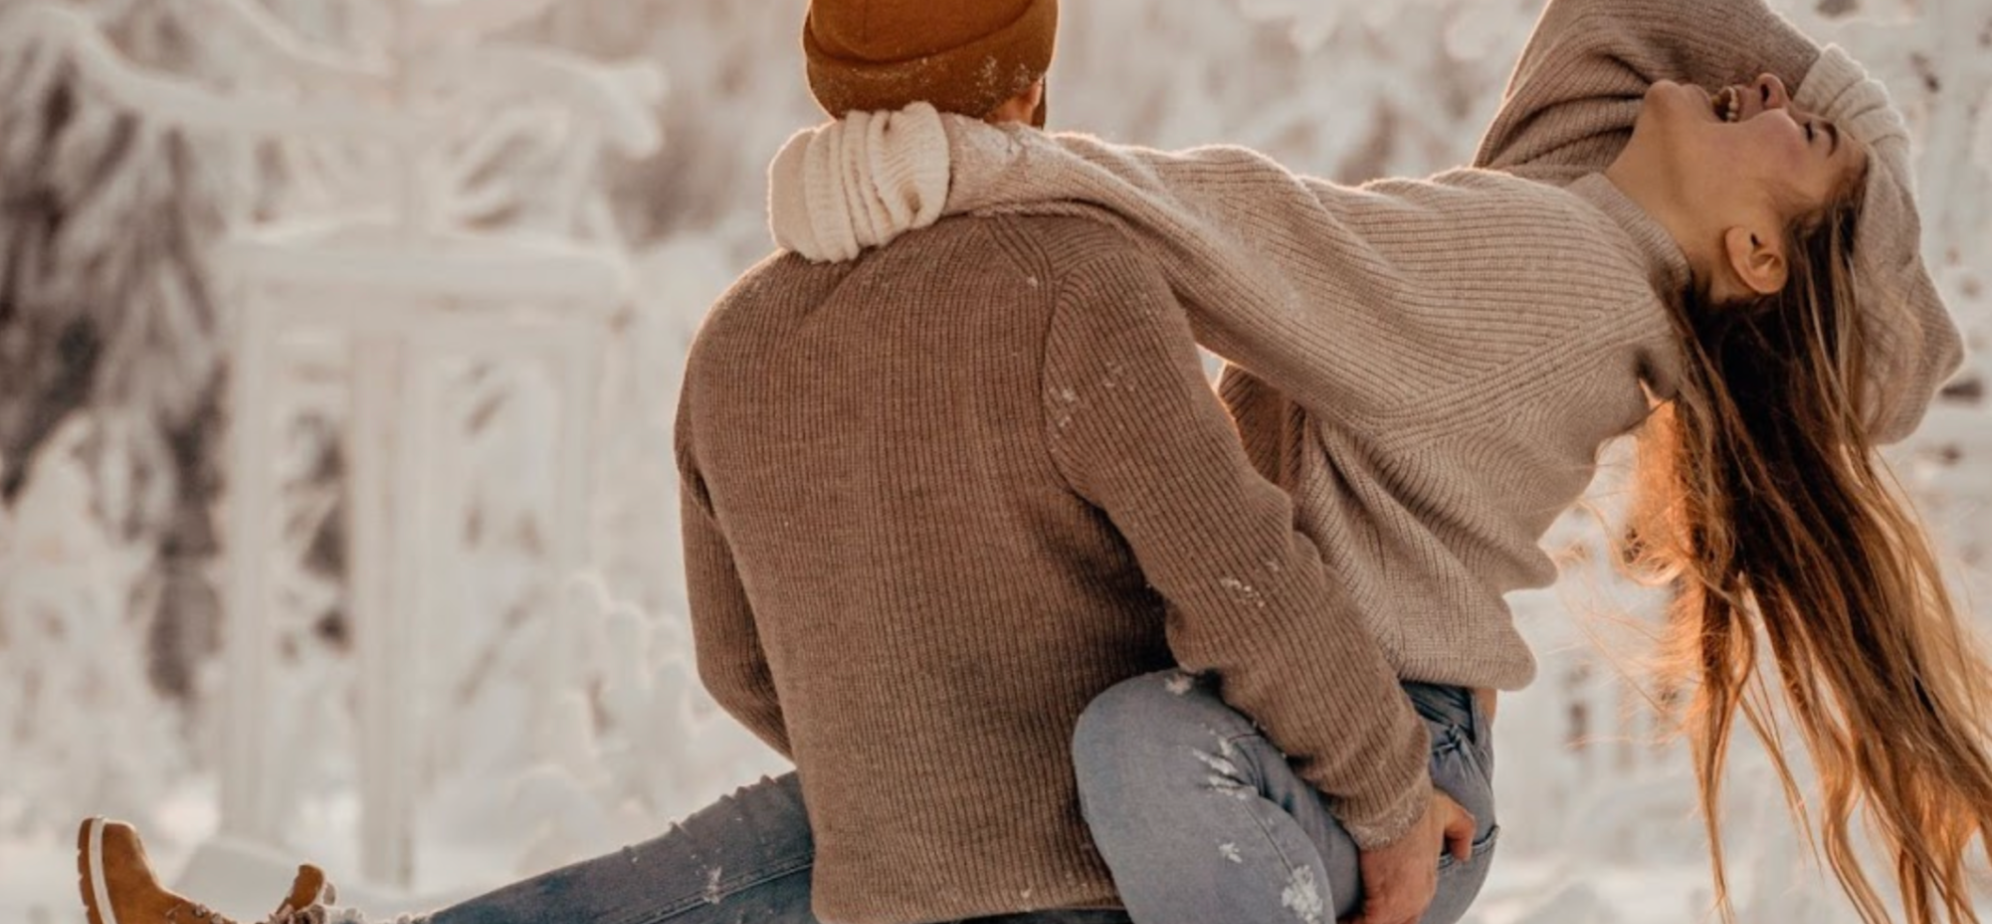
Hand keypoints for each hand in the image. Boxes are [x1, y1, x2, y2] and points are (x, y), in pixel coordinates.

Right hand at [1347, 790, 1475, 923]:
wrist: (1393, 803)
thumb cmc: (1415, 804)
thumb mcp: (1448, 813)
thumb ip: (1461, 831)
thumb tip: (1463, 855)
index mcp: (1427, 884)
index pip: (1409, 910)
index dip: (1389, 910)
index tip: (1368, 903)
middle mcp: (1418, 899)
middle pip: (1398, 922)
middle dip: (1375, 917)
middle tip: (1354, 911)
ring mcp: (1401, 904)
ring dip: (1358, 920)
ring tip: (1340, 915)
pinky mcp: (1382, 904)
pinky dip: (1349, 922)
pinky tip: (1336, 917)